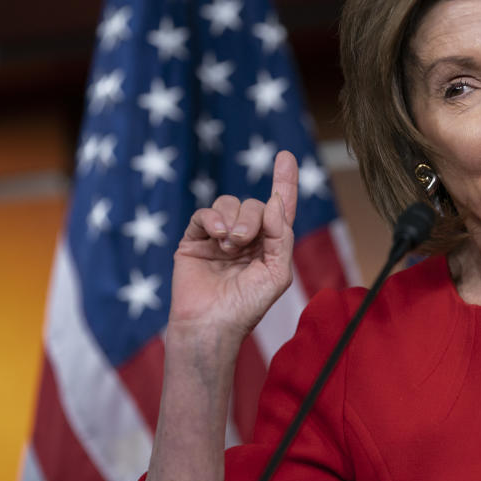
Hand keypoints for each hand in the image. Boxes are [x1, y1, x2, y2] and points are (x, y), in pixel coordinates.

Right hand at [168, 150, 298, 341]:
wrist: (211, 324)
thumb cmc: (247, 305)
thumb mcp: (277, 272)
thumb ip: (281, 236)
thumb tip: (273, 202)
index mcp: (269, 244)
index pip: (279, 207)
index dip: (284, 181)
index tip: (286, 156)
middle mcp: (246, 237)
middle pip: (253, 204)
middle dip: (251, 217)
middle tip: (244, 241)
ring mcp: (219, 237)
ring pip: (229, 204)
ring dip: (233, 220)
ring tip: (230, 245)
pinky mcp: (195, 239)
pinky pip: (204, 214)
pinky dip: (212, 218)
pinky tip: (217, 234)